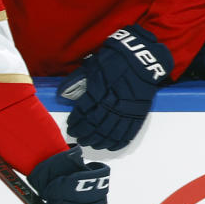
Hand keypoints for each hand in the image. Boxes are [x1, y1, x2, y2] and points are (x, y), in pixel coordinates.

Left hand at [58, 25, 171, 150]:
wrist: (142, 57)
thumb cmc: (115, 59)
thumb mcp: (93, 65)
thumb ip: (77, 80)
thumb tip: (62, 93)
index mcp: (99, 89)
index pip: (83, 111)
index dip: (76, 122)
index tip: (71, 127)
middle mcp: (112, 101)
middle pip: (95, 125)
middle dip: (85, 134)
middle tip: (79, 139)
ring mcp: (127, 108)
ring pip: (110, 132)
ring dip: (99, 140)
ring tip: (91, 144)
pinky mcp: (138, 112)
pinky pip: (128, 132)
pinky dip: (119, 141)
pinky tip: (110, 145)